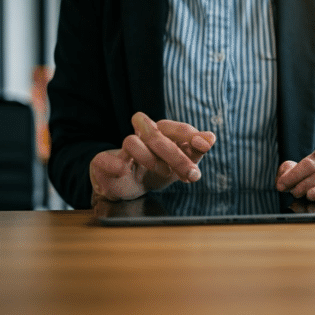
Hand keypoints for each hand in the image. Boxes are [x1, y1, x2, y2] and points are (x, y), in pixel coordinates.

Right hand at [89, 112, 215, 200]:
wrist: (130, 187)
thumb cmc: (159, 170)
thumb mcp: (181, 162)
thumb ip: (196, 150)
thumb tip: (210, 138)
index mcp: (161, 132)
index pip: (175, 128)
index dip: (190, 136)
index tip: (205, 145)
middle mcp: (140, 137)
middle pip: (156, 135)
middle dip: (176, 155)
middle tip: (192, 173)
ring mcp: (121, 150)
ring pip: (131, 142)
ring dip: (149, 158)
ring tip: (163, 173)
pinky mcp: (103, 162)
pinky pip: (104, 159)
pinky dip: (114, 164)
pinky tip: (124, 170)